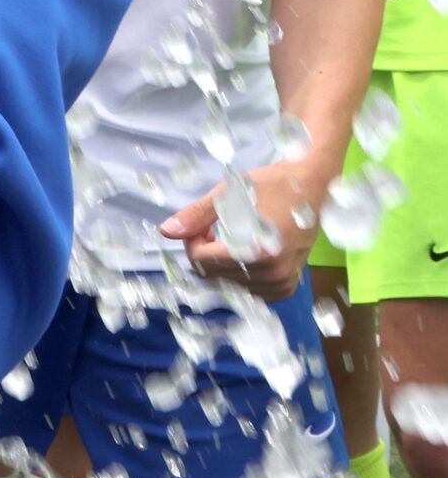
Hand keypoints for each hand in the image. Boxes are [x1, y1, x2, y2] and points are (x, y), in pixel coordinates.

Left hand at [161, 158, 328, 297]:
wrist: (312, 186)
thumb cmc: (271, 185)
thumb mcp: (228, 194)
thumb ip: (196, 215)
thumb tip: (166, 231)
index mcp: (258, 251)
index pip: (202, 261)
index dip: (191, 242)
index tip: (200, 225)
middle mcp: (273, 274)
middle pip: (213, 276)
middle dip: (203, 254)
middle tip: (211, 230)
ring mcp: (282, 284)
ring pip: (229, 286)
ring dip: (220, 265)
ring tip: (229, 238)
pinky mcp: (287, 287)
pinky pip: (249, 291)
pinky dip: (238, 275)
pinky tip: (242, 252)